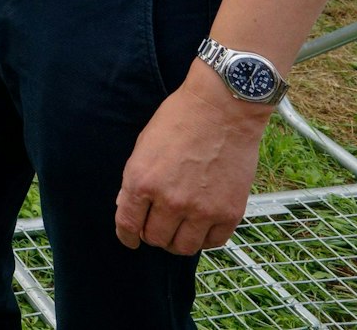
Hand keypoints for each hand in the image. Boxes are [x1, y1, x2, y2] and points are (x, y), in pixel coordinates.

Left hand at [115, 62, 269, 253]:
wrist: (221, 108)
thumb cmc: (179, 119)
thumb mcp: (144, 146)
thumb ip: (135, 180)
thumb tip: (127, 207)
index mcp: (142, 182)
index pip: (128, 225)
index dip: (127, 236)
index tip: (130, 239)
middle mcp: (170, 201)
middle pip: (156, 239)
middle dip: (153, 234)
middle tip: (158, 224)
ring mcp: (201, 210)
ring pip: (184, 247)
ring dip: (178, 240)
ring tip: (180, 227)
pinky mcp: (229, 212)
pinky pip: (214, 242)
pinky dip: (205, 237)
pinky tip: (202, 224)